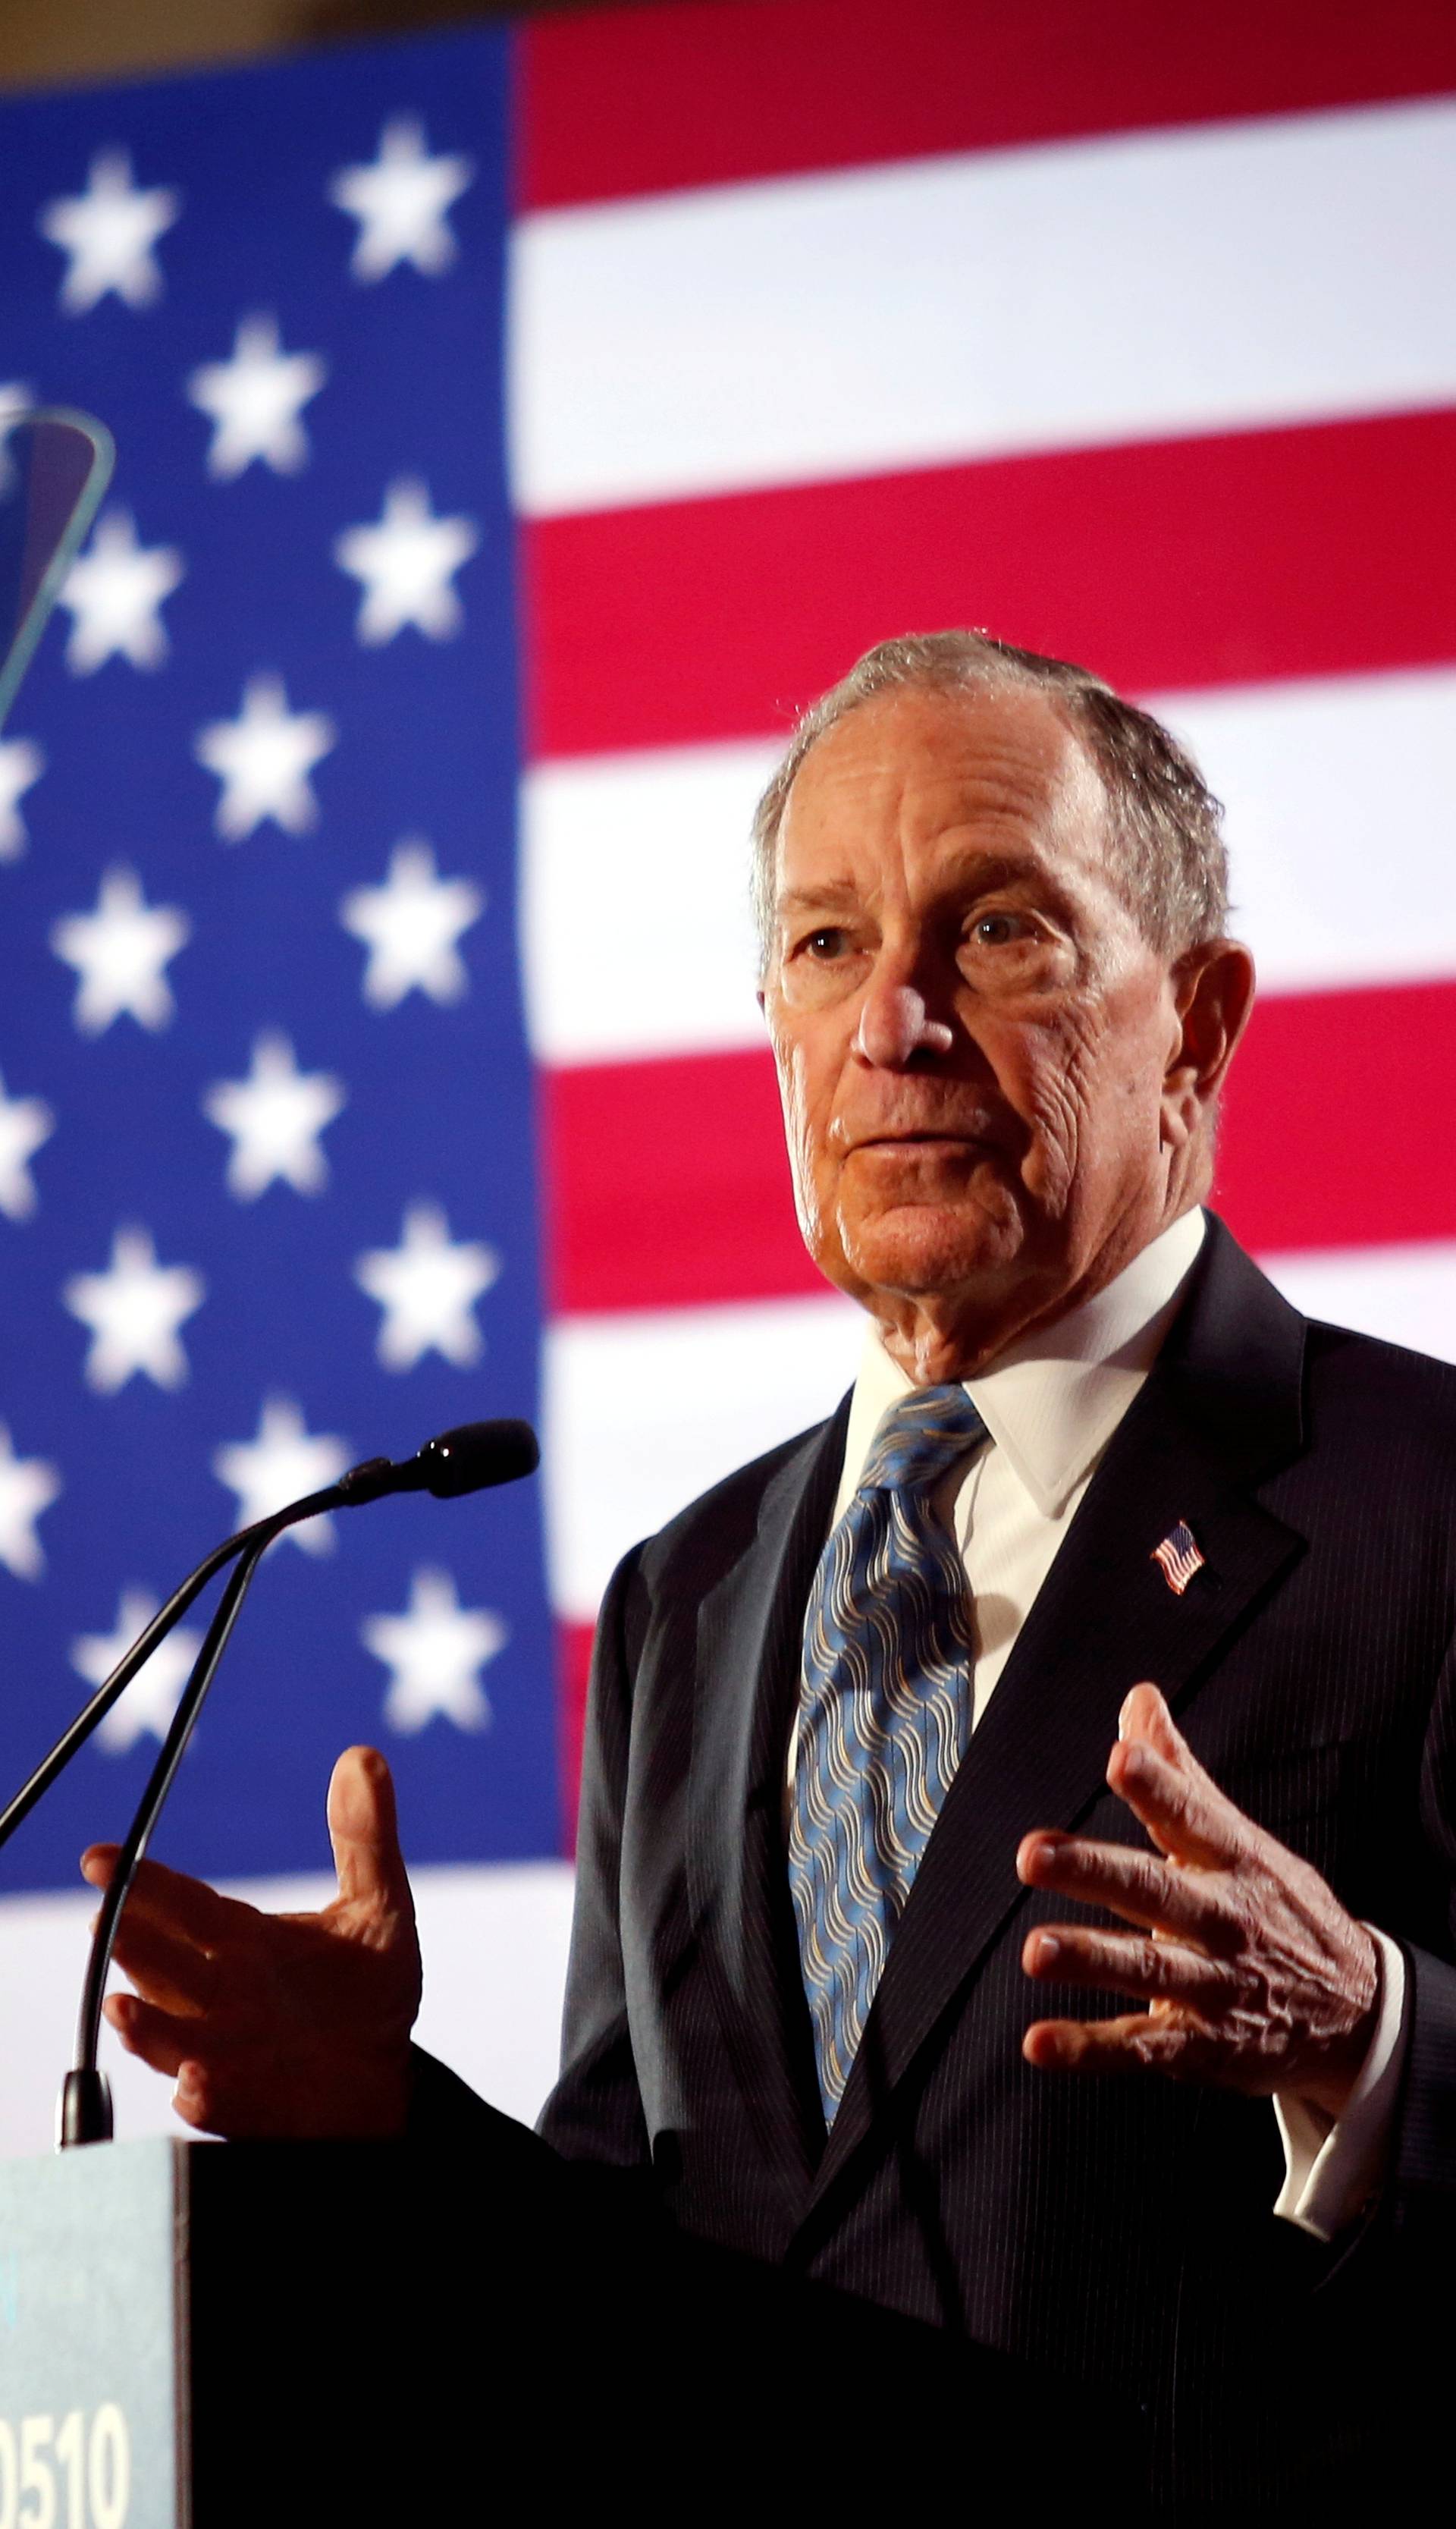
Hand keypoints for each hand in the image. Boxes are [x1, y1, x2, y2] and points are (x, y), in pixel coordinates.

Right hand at [81, 1745, 421, 2138]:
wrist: (382, 2078)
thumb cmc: (366, 1990)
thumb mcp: (379, 1905)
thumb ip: (365, 1837)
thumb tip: (364, 1755)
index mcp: (242, 1939)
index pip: (181, 1904)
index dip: (141, 1881)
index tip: (100, 1859)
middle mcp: (220, 1993)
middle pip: (162, 1964)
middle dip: (130, 1943)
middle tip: (106, 1920)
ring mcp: (224, 2050)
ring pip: (167, 2035)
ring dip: (144, 2025)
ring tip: (124, 2006)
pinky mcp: (245, 2105)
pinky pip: (210, 2102)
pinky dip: (199, 2092)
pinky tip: (195, 2081)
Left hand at [1016, 1685, 1378, 2115]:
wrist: (1356, 2012)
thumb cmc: (1277, 1908)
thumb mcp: (1240, 1838)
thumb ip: (1179, 1774)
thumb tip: (1138, 1697)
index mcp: (1233, 1859)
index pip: (1193, 1815)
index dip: (1157, 1786)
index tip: (1120, 1757)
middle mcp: (1224, 1919)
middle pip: (1155, 1891)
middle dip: (1093, 1871)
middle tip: (1031, 1854)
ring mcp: (1213, 1985)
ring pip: (1147, 1968)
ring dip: (1091, 1959)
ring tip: (1036, 1951)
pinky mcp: (1200, 2045)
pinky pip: (1141, 2046)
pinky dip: (1090, 2048)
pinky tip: (1040, 2043)